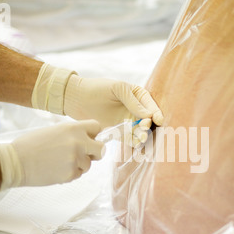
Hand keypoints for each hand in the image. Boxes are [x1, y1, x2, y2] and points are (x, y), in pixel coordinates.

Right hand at [0, 120, 103, 188]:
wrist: (16, 161)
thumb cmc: (31, 145)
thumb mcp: (54, 131)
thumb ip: (72, 134)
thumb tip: (87, 139)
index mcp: (73, 128)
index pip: (97, 127)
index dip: (94, 134)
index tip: (90, 139)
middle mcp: (78, 142)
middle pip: (101, 149)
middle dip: (95, 153)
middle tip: (86, 155)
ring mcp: (76, 159)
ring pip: (88, 165)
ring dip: (78, 165)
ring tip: (59, 163)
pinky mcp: (71, 173)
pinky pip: (78, 174)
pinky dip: (69, 174)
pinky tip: (55, 170)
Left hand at [31, 63, 163, 145]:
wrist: (77, 99)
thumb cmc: (98, 88)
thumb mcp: (118, 89)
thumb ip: (133, 102)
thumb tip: (149, 116)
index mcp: (139, 96)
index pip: (151, 106)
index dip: (156, 114)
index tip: (156, 120)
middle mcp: (136, 110)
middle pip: (149, 122)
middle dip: (149, 126)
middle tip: (143, 128)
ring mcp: (129, 122)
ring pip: (141, 132)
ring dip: (143, 136)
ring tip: (140, 138)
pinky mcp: (120, 133)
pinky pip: (130, 140)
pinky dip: (134, 143)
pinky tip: (135, 145)